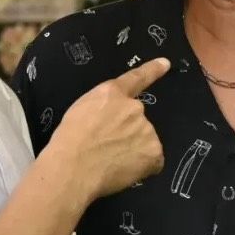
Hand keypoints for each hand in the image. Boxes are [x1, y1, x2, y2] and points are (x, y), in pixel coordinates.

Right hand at [47, 58, 169, 202]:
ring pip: (145, 141)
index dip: (153, 70)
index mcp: (112, 94)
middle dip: (128, 133)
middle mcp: (135, 107)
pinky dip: (144, 166)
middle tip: (108, 149)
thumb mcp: (81, 111)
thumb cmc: (68, 141)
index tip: (165, 63)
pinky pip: (153, 160)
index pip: (136, 78)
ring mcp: (146, 129)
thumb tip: (114, 124)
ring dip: (135, 150)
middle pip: (137, 121)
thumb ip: (103, 110)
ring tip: (112, 162)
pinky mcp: (154, 150)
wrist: (73, 167)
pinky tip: (126, 170)